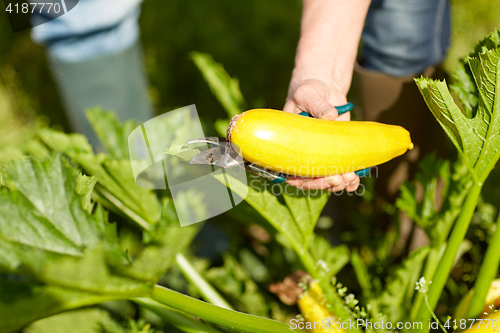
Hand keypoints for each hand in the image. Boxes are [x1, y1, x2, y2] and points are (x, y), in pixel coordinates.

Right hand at [283, 77, 359, 192]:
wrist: (323, 88)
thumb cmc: (308, 91)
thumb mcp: (307, 94)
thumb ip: (317, 104)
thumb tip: (330, 115)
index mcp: (289, 144)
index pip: (290, 170)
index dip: (301, 179)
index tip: (315, 177)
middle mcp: (303, 154)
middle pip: (310, 179)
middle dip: (324, 183)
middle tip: (339, 178)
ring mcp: (321, 155)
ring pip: (326, 180)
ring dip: (339, 184)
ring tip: (351, 178)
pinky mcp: (337, 152)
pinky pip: (341, 172)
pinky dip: (349, 180)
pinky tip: (356, 180)